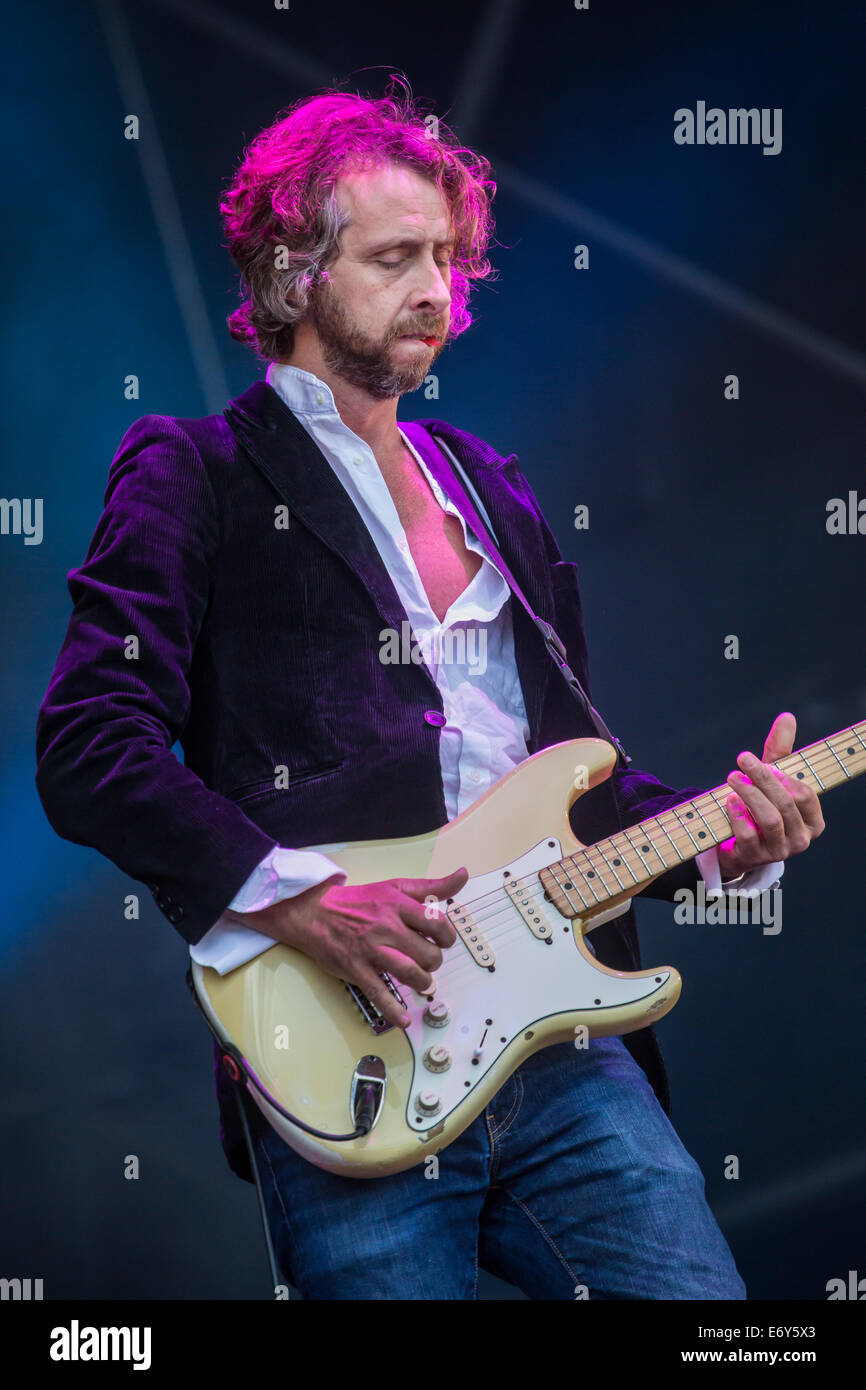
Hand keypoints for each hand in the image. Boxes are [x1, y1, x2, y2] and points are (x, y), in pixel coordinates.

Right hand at [229, 866, 467, 1029]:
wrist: (316, 912)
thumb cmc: (360, 901)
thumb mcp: (396, 886)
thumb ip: (432, 886)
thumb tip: (463, 875)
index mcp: (398, 905)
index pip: (436, 923)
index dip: (447, 936)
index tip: (442, 941)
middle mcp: (387, 927)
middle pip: (427, 952)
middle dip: (434, 962)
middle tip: (429, 961)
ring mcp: (371, 950)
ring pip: (409, 973)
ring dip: (423, 983)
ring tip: (423, 983)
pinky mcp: (357, 969)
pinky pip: (379, 993)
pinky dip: (393, 1010)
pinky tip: (404, 1019)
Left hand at [717, 712, 824, 880]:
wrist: (736, 844)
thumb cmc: (761, 805)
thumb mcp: (772, 780)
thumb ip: (781, 750)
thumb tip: (786, 717)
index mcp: (813, 820)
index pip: (805, 795)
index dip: (784, 777)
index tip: (766, 763)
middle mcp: (801, 839)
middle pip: (785, 804)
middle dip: (763, 779)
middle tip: (742, 759)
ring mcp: (779, 851)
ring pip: (769, 819)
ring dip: (750, 794)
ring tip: (732, 777)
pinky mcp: (755, 858)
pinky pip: (748, 835)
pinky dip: (738, 815)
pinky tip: (729, 800)